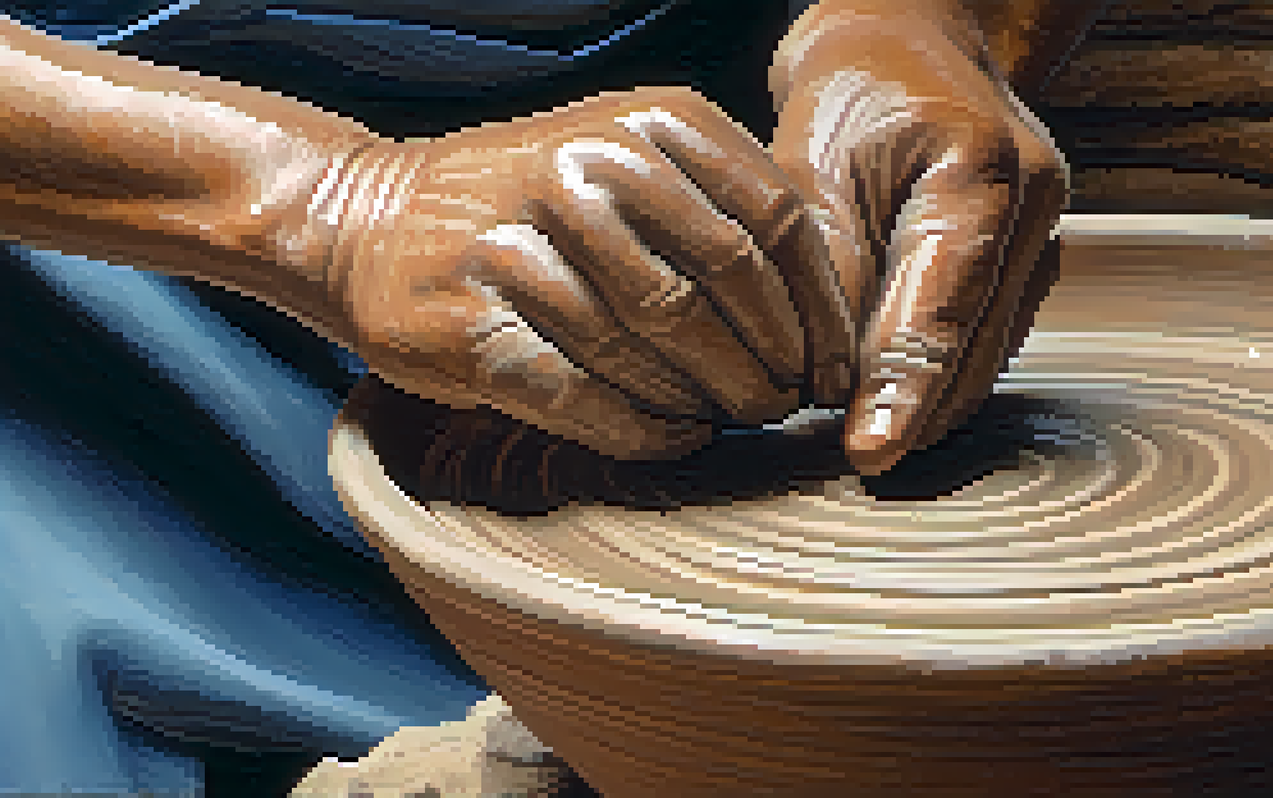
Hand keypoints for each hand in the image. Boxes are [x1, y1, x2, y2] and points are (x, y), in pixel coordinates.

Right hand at [273, 87, 855, 459]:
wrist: (370, 223)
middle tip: (786, 406)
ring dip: (711, 400)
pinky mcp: (471, 325)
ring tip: (730, 421)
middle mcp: (585, 168)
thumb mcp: (629, 160)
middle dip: (773, 363)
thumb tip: (824, 316)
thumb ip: (720, 208)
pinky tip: (675, 439)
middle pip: (725, 285)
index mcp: (647, 122)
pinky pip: (586, 395)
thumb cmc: (532, 205)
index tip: (836, 371)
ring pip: (657, 345)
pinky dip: (644, 429)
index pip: (775, 220)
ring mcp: (522, 245)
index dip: (819, 310)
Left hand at [770, 1, 1070, 474]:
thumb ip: (828, 266)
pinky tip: (888, 392)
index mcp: (980, 169)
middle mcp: (1033, 207)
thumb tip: (827, 377)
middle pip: (975, 350)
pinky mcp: (1030, 269)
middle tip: (848, 452)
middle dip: (911, 410)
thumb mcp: (814, 161)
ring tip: (859, 427)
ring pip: (984, 362)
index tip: (871, 452)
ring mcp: (1043, 240)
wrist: (913, 49)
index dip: (904, 390)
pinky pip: (983, 346)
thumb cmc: (854, 95)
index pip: (942, 307)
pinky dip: (937, 377)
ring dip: (924, 402)